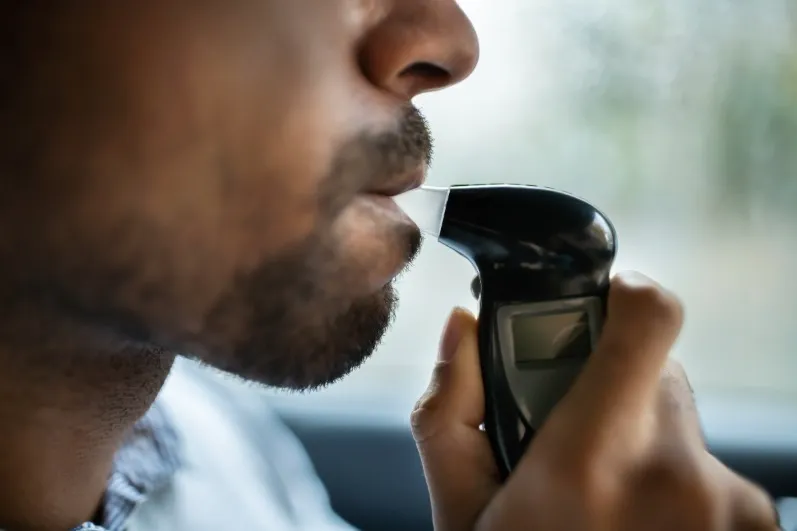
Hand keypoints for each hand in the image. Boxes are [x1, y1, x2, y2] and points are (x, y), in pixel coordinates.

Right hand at [411, 271, 779, 530]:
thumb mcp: (463, 516)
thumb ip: (453, 409)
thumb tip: (464, 327)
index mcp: (593, 460)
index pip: (650, 317)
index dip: (626, 293)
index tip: (600, 305)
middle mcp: (679, 477)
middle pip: (656, 373)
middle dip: (611, 391)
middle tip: (573, 443)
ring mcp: (733, 510)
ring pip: (681, 430)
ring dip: (643, 449)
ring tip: (606, 510)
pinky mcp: (758, 530)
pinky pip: (714, 475)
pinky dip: (678, 490)